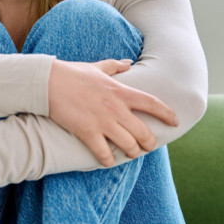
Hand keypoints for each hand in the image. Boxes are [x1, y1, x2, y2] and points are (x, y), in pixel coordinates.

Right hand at [48, 58, 178, 166]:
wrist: (48, 82)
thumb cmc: (71, 73)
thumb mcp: (96, 67)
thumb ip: (115, 66)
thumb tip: (128, 63)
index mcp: (121, 91)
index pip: (153, 103)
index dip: (167, 114)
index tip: (175, 122)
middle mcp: (116, 108)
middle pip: (144, 133)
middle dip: (149, 143)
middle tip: (147, 146)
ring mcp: (103, 122)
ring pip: (129, 146)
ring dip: (131, 153)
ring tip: (128, 153)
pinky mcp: (88, 132)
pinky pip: (104, 154)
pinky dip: (108, 160)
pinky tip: (107, 160)